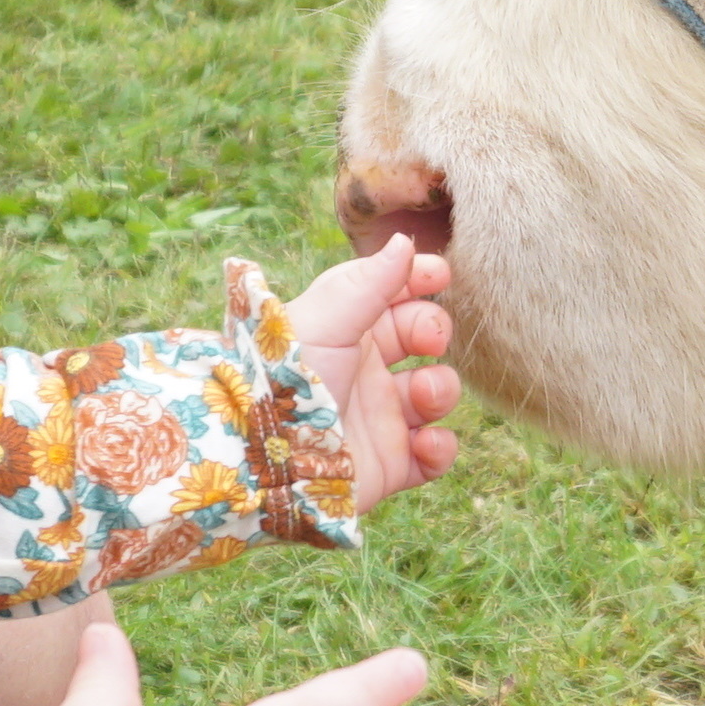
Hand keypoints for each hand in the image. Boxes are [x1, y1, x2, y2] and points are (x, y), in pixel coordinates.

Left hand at [284, 230, 459, 506]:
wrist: (263, 458)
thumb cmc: (284, 377)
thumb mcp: (326, 319)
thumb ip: (371, 281)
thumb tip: (405, 242)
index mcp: (344, 329)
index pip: (391, 294)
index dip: (419, 280)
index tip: (440, 275)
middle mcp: (363, 370)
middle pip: (421, 339)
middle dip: (434, 332)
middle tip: (428, 340)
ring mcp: (379, 417)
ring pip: (435, 393)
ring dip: (441, 389)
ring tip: (423, 397)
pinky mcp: (390, 463)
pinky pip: (434, 452)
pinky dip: (441, 447)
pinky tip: (423, 442)